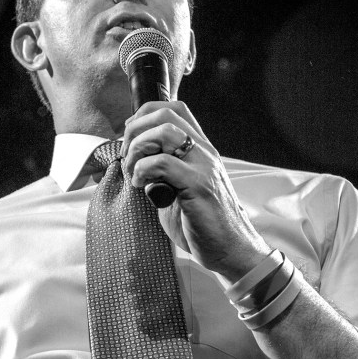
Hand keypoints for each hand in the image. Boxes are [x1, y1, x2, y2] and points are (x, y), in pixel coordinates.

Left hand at [120, 101, 270, 280]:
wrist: (230, 249)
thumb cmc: (201, 223)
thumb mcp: (178, 189)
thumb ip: (162, 172)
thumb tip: (131, 161)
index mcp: (200, 149)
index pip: (175, 109)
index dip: (145, 113)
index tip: (130, 135)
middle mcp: (204, 151)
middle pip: (165, 113)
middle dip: (135, 129)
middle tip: (127, 156)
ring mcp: (203, 166)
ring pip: (164, 132)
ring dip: (138, 148)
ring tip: (133, 172)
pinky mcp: (198, 185)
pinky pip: (163, 163)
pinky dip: (142, 171)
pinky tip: (141, 187)